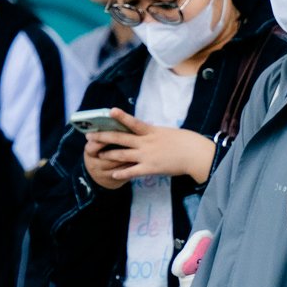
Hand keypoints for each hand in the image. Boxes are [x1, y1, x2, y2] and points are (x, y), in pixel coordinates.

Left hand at [87, 112, 215, 185]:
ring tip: (97, 154)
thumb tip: (145, 132)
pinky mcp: (150, 168)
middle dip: (104, 137)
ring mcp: (147, 156)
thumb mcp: (168, 132)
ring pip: (122, 155)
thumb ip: (154, 134)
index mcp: (151, 131)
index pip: (133, 122)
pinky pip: (132, 171)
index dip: (121, 116)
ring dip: (108, 154)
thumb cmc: (185, 142)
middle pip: (120, 138)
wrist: (195, 155)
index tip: (109, 111)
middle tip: (90, 136)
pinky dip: (121, 173)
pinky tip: (113, 175)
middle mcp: (146, 142)